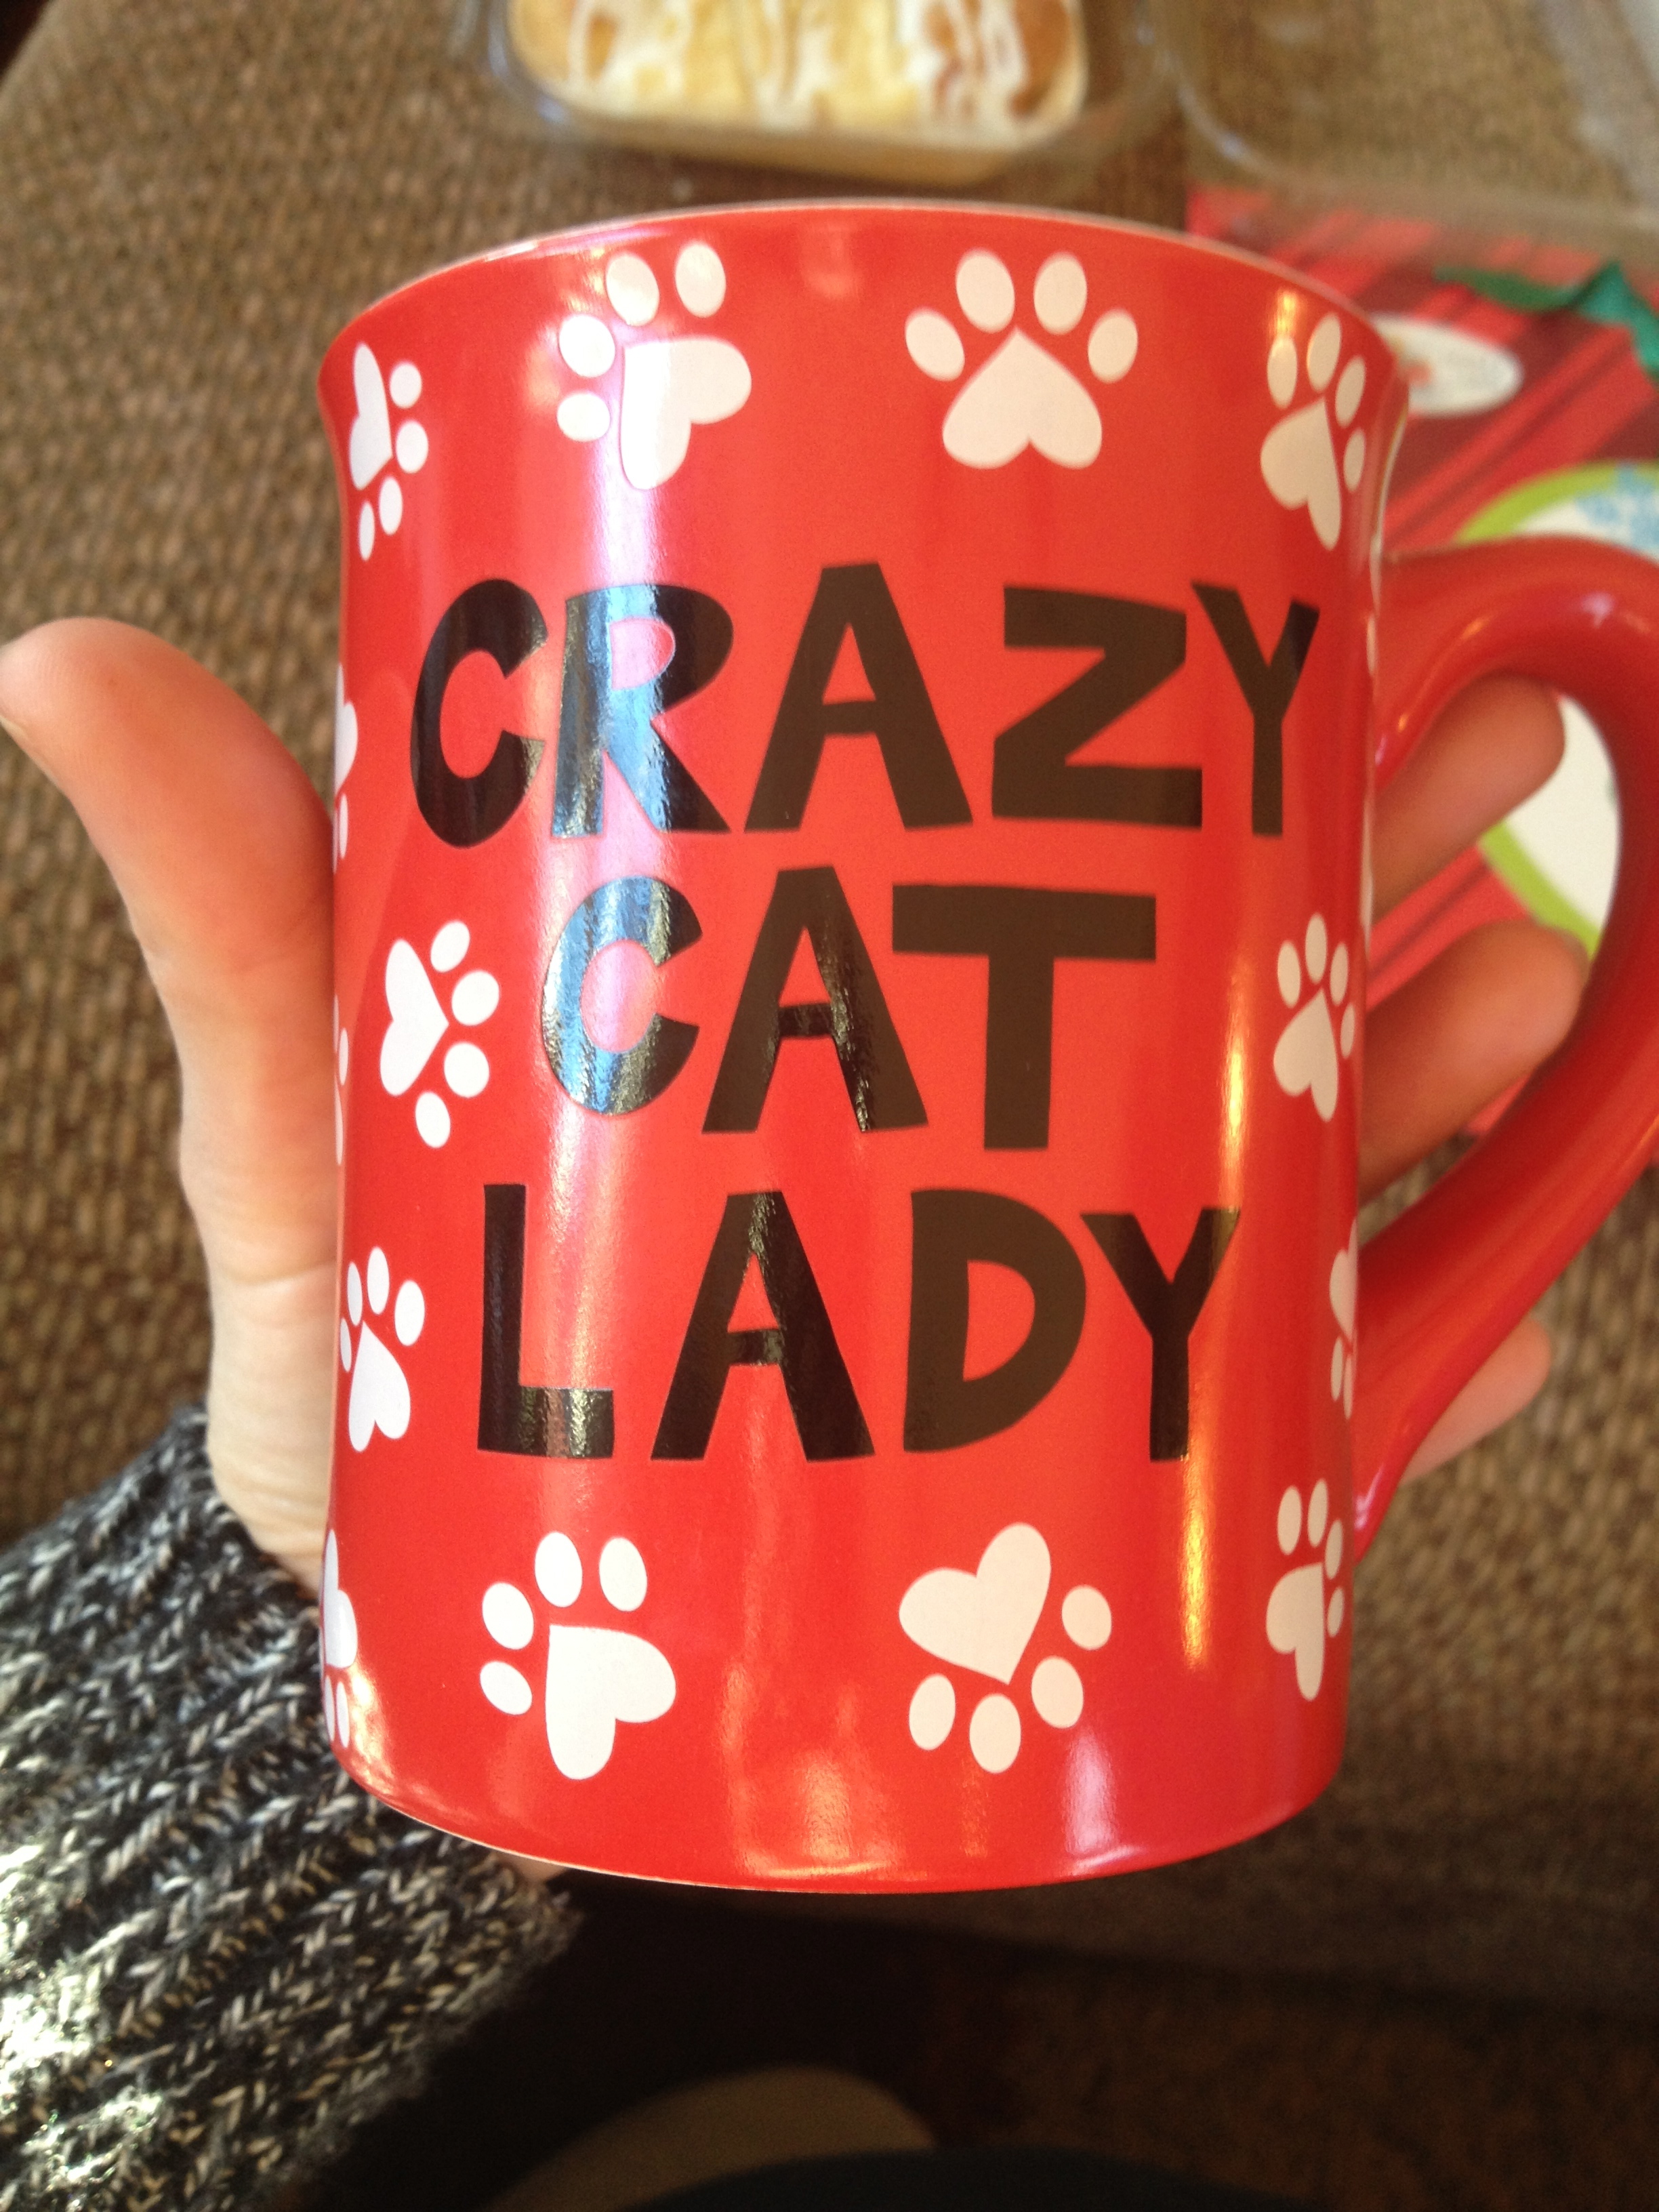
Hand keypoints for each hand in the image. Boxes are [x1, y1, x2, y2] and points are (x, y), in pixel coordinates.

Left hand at [0, 624, 1586, 1584]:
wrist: (431, 1662)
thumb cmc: (364, 1383)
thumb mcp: (303, 1143)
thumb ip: (231, 931)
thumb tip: (61, 657)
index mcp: (816, 1011)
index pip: (1015, 831)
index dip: (1163, 715)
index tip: (1263, 599)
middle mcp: (950, 1131)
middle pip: (1198, 976)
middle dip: (1363, 855)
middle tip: (1462, 756)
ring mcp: (1018, 1300)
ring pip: (1273, 1171)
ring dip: (1423, 1081)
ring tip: (1508, 999)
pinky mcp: (1055, 1474)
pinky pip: (1269, 1421)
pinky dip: (1394, 1382)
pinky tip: (1492, 1336)